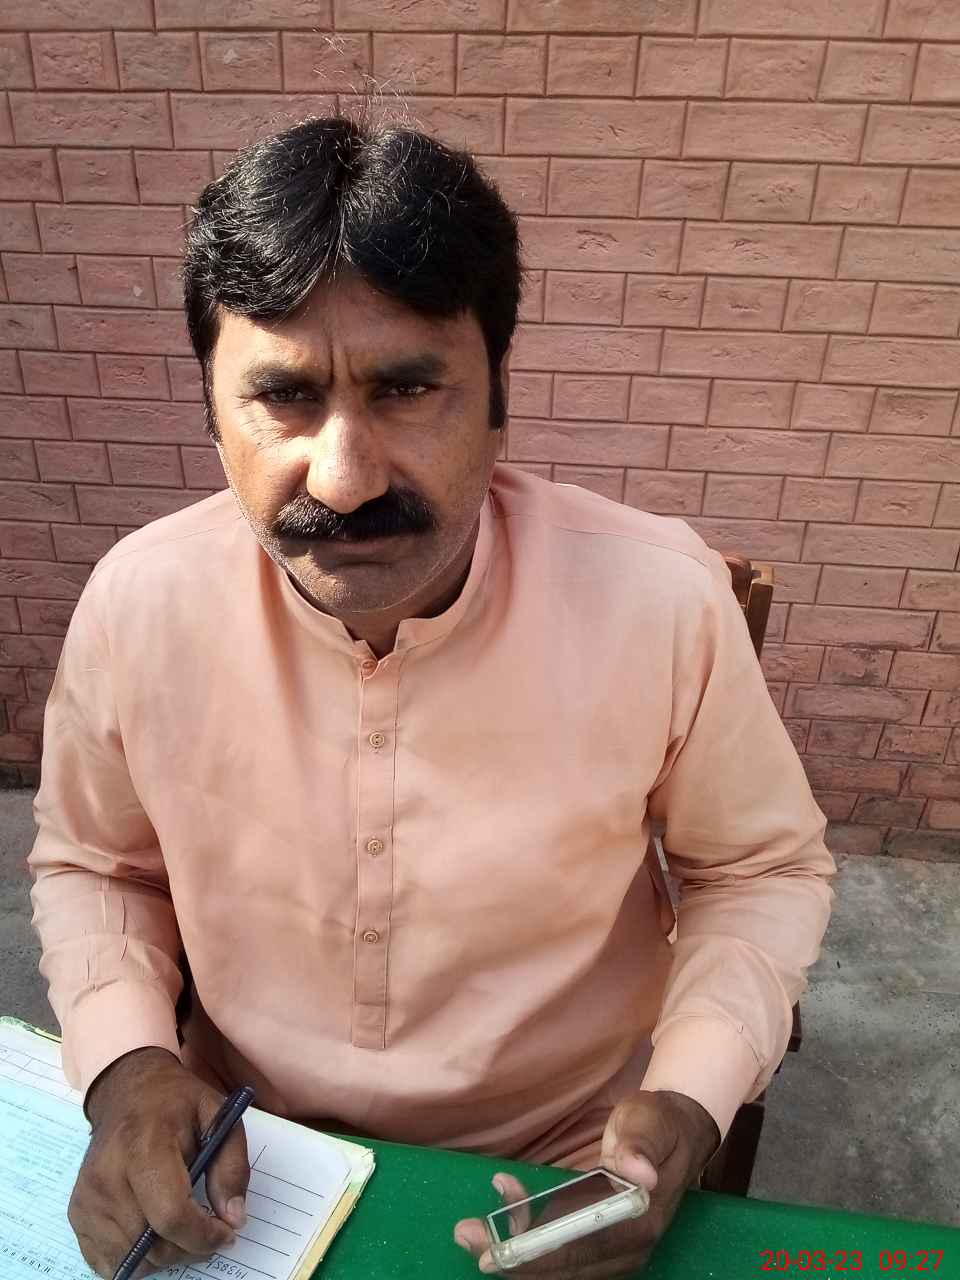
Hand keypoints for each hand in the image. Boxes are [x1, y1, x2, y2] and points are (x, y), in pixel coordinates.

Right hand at [69, 1047, 249, 1277]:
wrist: (127, 1090)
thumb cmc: (177, 1103)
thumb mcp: (219, 1116)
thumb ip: (232, 1167)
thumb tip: (233, 1220)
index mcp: (144, 1148)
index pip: (171, 1216)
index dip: (204, 1236)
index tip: (226, 1233)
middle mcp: (107, 1178)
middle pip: (152, 1245)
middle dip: (190, 1247)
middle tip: (210, 1229)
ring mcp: (87, 1199)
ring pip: (131, 1260)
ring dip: (165, 1256)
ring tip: (184, 1228)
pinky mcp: (77, 1214)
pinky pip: (106, 1262)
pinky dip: (137, 1258)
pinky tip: (154, 1232)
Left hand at [453, 1089, 719, 1276]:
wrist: (674, 1132)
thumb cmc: (658, 1123)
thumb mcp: (651, 1121)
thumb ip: (641, 1143)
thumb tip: (638, 1172)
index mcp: (641, 1220)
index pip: (586, 1246)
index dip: (542, 1252)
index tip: (500, 1251)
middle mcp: (627, 1247)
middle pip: (566, 1264)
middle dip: (514, 1258)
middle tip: (467, 1235)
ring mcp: (614, 1251)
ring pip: (559, 1264)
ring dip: (514, 1253)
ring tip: (470, 1232)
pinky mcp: (600, 1244)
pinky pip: (561, 1252)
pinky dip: (528, 1240)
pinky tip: (504, 1211)